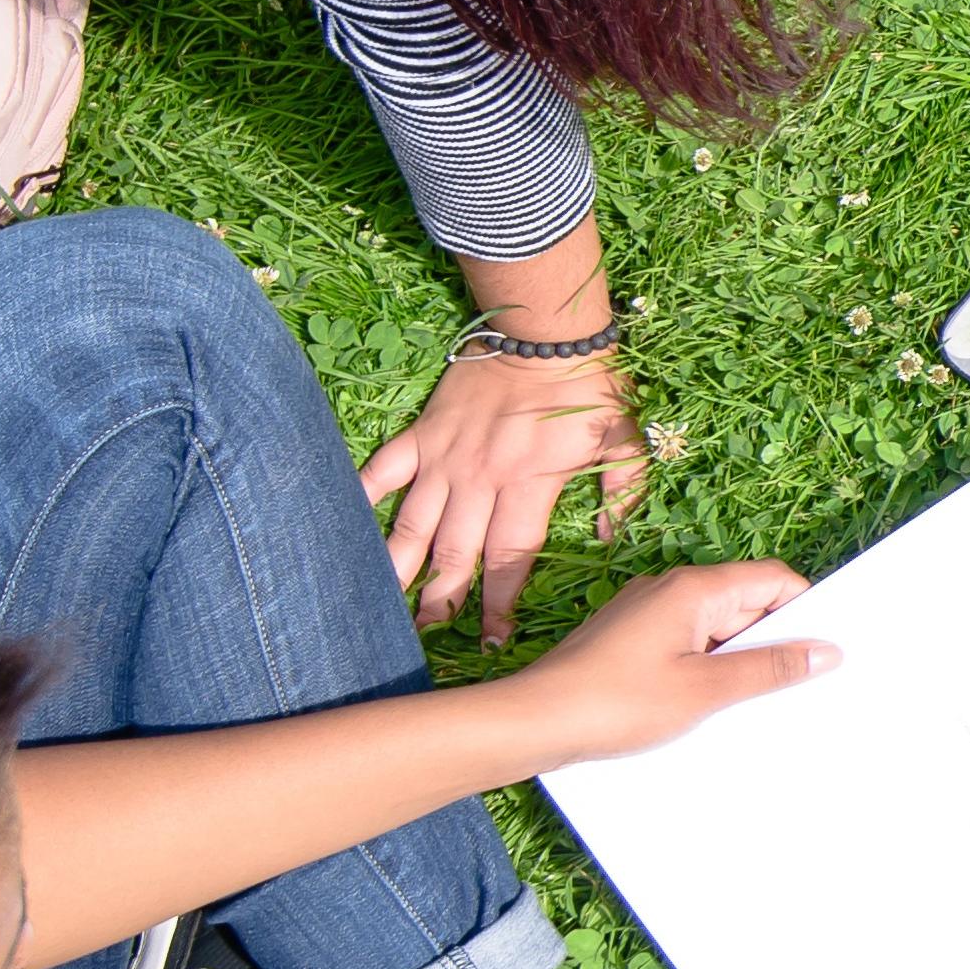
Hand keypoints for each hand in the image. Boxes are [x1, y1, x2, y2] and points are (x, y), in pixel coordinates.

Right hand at [363, 347, 640, 643]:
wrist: (542, 330)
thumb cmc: (589, 386)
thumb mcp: (624, 439)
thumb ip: (623, 492)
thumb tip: (611, 541)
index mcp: (530, 486)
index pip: (510, 559)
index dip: (499, 604)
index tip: (492, 639)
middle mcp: (481, 480)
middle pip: (455, 554)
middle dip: (442, 600)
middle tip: (427, 636)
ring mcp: (445, 458)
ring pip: (414, 524)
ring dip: (400, 567)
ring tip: (385, 603)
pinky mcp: (422, 433)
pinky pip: (383, 470)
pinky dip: (363, 496)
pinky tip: (345, 527)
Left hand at [496, 563, 835, 763]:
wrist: (534, 720)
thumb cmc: (616, 702)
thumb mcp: (705, 690)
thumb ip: (768, 668)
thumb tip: (824, 652)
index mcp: (693, 588)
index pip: (772, 578)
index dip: (804, 608)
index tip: (823, 649)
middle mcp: (669, 588)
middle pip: (744, 599)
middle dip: (773, 637)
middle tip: (796, 683)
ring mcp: (645, 612)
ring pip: (714, 625)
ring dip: (738, 657)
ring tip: (751, 700)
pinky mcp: (628, 638)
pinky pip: (685, 641)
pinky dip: (706, 665)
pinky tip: (706, 703)